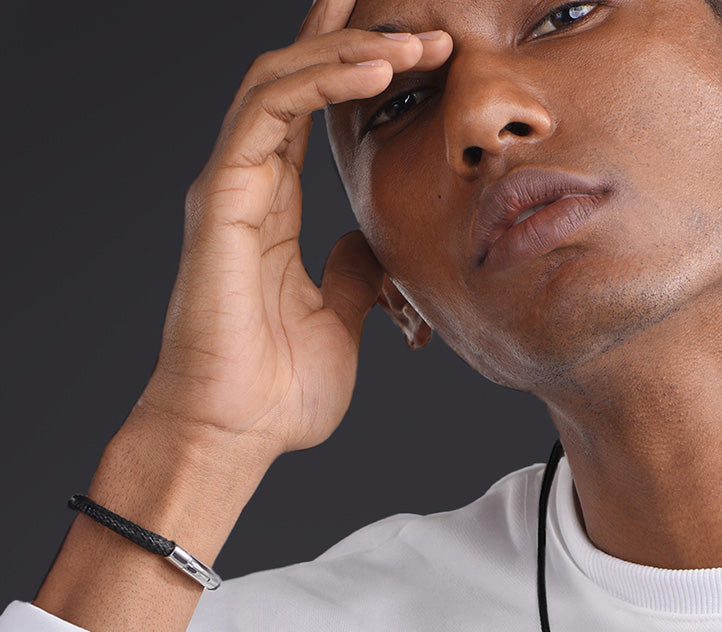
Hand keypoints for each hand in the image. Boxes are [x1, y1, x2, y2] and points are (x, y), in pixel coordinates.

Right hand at [132, 0, 452, 466]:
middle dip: (362, 43)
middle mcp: (249, 185)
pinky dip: (321, 80)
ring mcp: (231, 186)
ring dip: (349, 50)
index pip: (311, 115)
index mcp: (274, 209)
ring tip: (416, 41)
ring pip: (281, 79)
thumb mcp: (338, 321)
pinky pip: (270, 111)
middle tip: (433, 31)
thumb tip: (369, 245)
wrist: (234, 434)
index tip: (421, 52)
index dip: (357, 73)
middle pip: (298, 81)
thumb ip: (351, 275)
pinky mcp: (221, 196)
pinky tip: (376, 69)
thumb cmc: (276, 392)